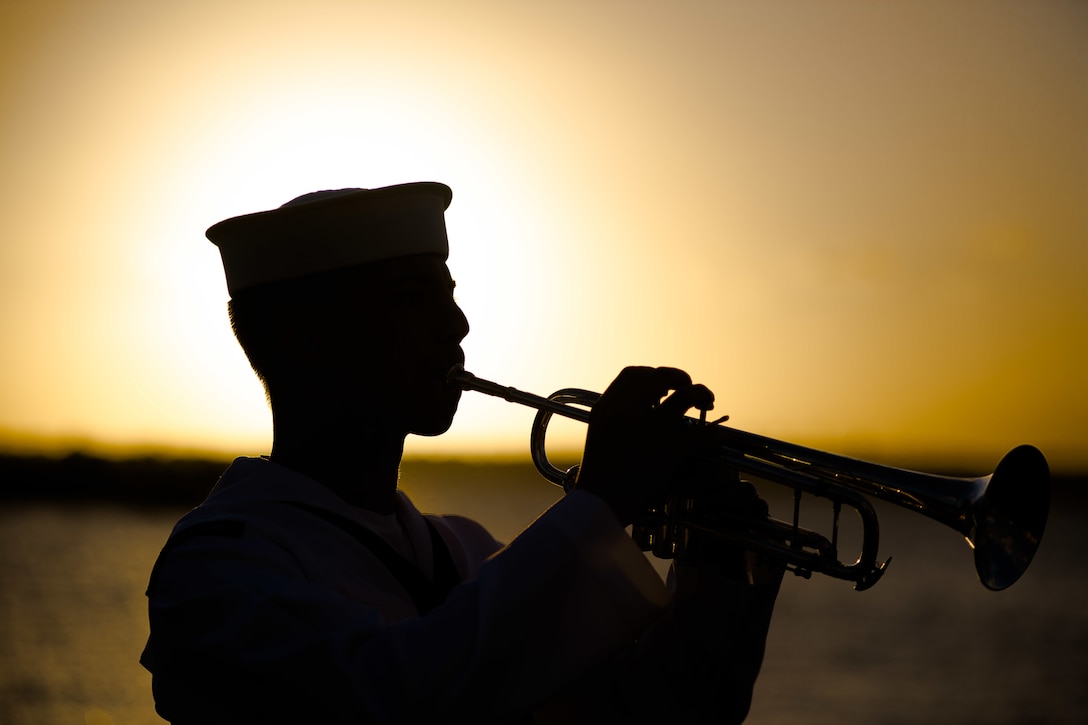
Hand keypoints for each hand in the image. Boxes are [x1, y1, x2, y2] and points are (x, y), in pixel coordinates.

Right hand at [573, 366, 713, 525]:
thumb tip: (649, 401)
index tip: (663, 387)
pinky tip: (718, 437)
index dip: (652, 375)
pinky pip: (702, 434)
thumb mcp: (600, 431)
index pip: (634, 374)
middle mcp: (628, 410)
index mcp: (608, 405)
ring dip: (701, 393)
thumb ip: (619, 412)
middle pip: (661, 377)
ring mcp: (651, 428)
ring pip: (686, 396)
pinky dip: (714, 435)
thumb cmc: (601, 471)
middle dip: (680, 377)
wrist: (600, 502)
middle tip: (688, 387)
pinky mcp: (669, 449)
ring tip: (708, 401)